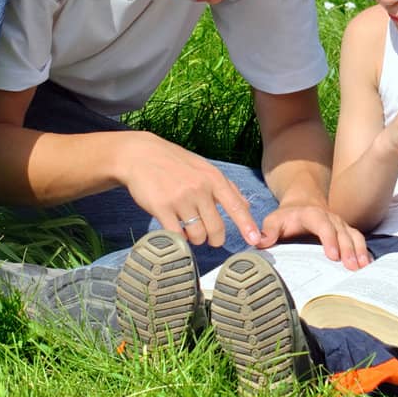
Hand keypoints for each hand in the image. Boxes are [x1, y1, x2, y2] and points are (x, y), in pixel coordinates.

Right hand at [115, 133, 263, 248]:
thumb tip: (246, 207)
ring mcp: (180, 199)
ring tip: (189, 230)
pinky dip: (179, 238)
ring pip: (197, 235)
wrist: (141, 155)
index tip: (256, 241)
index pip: (236, 206)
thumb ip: (227, 188)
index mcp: (213, 179)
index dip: (247, 226)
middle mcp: (199, 189)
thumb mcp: (204, 168)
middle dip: (215, 239)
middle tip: (210, 239)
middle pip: (216, 228)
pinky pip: (177, 235)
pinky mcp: (162, 208)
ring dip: (195, 238)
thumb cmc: (176, 163)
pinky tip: (176, 230)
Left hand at [261, 200, 370, 268]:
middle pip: (342, 232)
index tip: (333, 256)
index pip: (323, 225)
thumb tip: (259, 242)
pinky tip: (368, 264)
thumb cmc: (286, 217)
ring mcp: (340, 224)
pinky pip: (358, 239)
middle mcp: (330, 218)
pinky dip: (364, 251)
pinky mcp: (346, 231)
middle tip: (352, 267)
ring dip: (359, 250)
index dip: (329, 239)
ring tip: (363, 267)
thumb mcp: (273, 221)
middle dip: (348, 249)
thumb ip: (268, 231)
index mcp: (312, 215)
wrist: (301, 204)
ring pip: (354, 235)